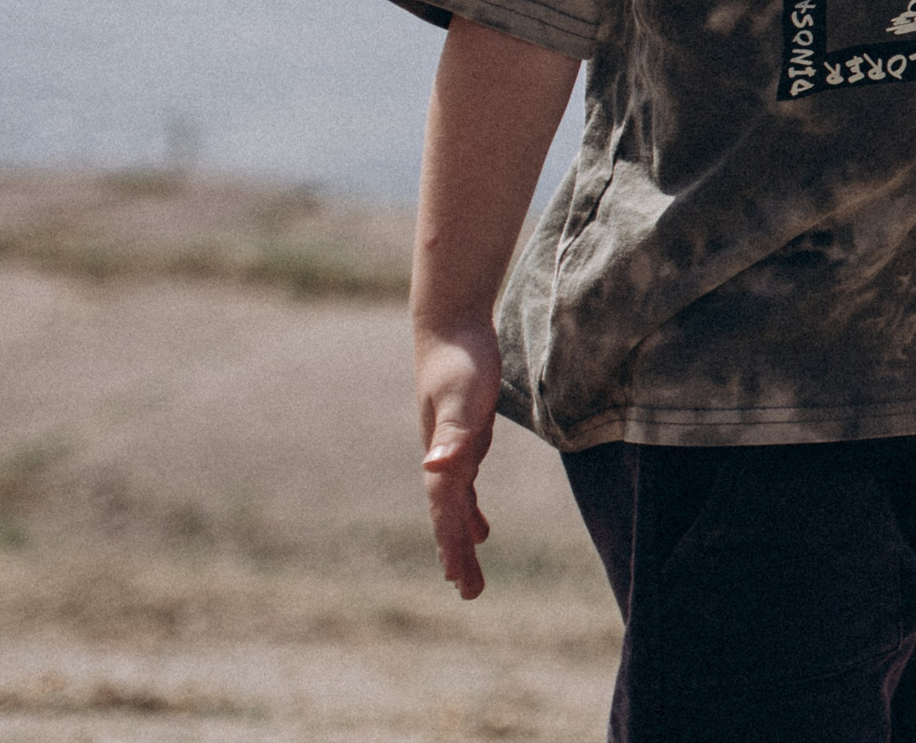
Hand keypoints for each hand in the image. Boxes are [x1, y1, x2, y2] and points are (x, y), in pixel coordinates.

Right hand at [415, 323, 502, 598]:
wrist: (450, 323)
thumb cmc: (460, 360)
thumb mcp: (461, 398)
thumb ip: (452, 434)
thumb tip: (435, 469)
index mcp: (442, 456)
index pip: (445, 511)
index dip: (451, 544)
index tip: (459, 580)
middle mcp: (442, 458)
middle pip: (446, 516)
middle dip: (455, 553)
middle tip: (468, 592)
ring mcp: (451, 449)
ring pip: (454, 506)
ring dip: (459, 538)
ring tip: (465, 574)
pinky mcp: (464, 437)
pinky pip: (464, 485)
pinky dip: (469, 510)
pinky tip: (479, 527)